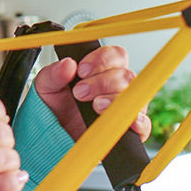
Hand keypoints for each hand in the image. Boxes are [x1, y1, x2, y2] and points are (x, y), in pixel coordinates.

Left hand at [33, 45, 151, 142]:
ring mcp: (125, 107)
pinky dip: (138, 122)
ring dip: (114, 100)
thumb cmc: (55, 107)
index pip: (116, 55)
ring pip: (134, 96)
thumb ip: (54, 73)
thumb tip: (67, 64)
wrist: (53, 136)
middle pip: (126, 75)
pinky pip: (144, 124)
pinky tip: (125, 121)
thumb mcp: (46, 86)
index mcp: (102, 70)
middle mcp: (117, 86)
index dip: (101, 60)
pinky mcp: (128, 129)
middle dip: (102, 82)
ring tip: (95, 106)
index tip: (81, 70)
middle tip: (80, 92)